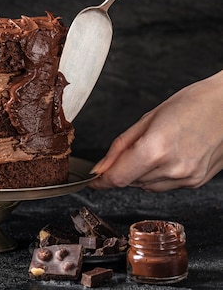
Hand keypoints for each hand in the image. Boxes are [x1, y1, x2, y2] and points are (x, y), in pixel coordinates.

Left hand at [89, 70, 222, 191]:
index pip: (118, 178)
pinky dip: (158, 175)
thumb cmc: (191, 103)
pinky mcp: (196, 182)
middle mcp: (172, 169)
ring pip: (147, 186)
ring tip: (155, 148)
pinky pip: (165, 185)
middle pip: (131, 182)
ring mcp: (187, 178)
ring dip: (140, 173)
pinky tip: (169, 155)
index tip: (92, 180)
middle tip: (131, 149)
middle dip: (122, 170)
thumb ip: (121, 146)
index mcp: (155, 149)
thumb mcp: (147, 119)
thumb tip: (101, 167)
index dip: (101, 181)